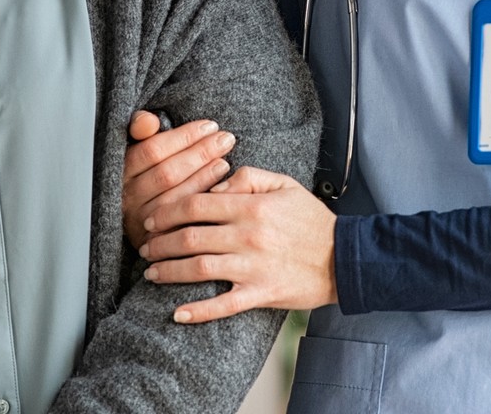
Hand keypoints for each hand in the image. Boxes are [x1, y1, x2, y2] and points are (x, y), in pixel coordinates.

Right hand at [122, 111, 236, 249]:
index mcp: (121, 171)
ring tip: (225, 161)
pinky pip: (182, 221)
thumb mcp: (139, 147)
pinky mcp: (154, 241)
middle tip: (226, 139)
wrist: (143, 220)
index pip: (152, 150)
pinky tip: (220, 189)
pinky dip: (202, 202)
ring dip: (204, 177)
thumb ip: (140, 128)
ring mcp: (140, 221)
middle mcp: (127, 198)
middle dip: (200, 153)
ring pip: (175, 197)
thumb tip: (149, 121)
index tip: (209, 126)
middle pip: (166, 173)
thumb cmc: (147, 173)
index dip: (184, 137)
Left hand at [139, 166, 336, 323]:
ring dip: (169, 271)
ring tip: (151, 273)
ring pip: (198, 269)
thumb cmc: (313, 220)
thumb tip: (214, 186)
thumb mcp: (285, 184)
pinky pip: (223, 306)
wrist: (345, 258)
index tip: (152, 218)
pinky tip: (177, 313)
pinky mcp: (261, 293)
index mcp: (251, 207)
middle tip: (144, 247)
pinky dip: (198, 311)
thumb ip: (248, 177)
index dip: (167, 211)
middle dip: (159, 243)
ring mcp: (253, 267)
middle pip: (189, 237)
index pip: (196, 204)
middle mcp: (248, 236)